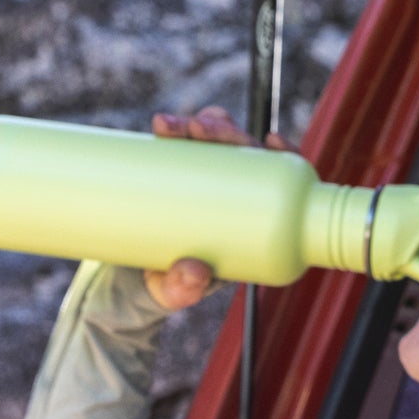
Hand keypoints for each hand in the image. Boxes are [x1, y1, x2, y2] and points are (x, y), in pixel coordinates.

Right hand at [142, 105, 292, 310]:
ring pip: (216, 142)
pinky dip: (176, 132)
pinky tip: (164, 124)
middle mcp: (237, 197)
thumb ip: (184, 291)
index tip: (270, 140)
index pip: (282, 182)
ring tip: (169, 126)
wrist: (134, 281)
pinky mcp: (179, 176)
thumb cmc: (171, 286)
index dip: (284, 155)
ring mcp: (209, 183)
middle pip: (246, 153)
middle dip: (228, 132)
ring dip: (201, 125)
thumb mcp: (176, 293)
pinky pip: (185, 146)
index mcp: (255, 223)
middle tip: (199, 129)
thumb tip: (193, 273)